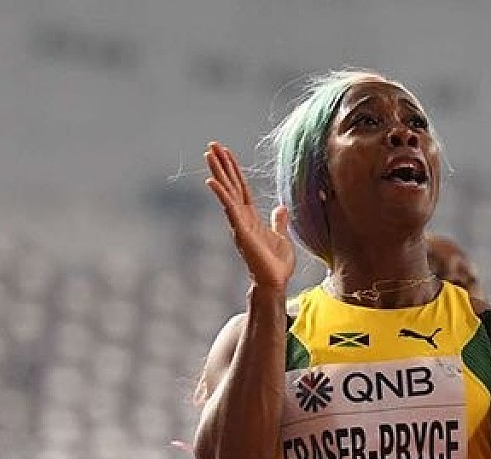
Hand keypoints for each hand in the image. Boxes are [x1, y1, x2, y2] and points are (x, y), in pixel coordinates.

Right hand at [205, 141, 294, 291]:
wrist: (276, 281)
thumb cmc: (277, 263)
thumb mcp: (281, 237)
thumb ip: (279, 222)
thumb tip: (281, 208)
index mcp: (251, 216)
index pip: (241, 187)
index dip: (234, 170)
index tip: (226, 152)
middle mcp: (242, 217)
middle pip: (230, 185)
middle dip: (222, 165)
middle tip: (212, 145)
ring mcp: (239, 224)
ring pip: (227, 193)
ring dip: (218, 173)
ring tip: (209, 154)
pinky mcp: (241, 232)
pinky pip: (230, 209)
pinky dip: (221, 195)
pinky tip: (212, 181)